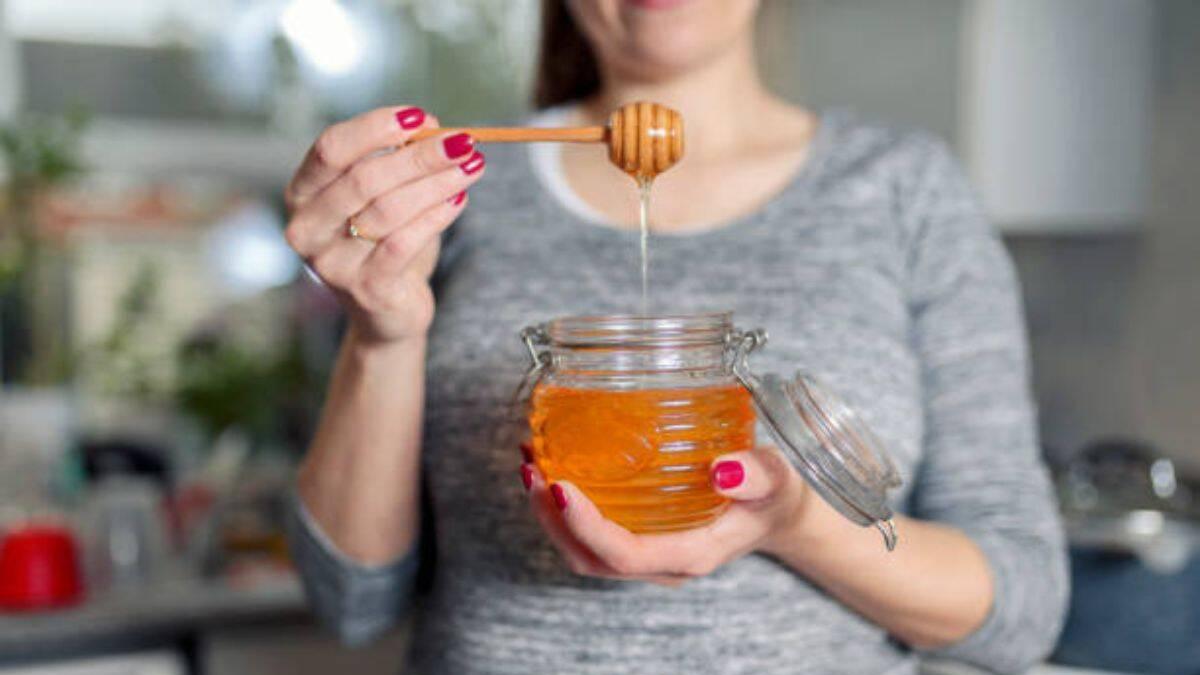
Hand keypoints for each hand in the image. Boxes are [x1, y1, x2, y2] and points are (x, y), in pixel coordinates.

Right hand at [284, 106, 486, 344]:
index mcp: (302, 194)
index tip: (421, 116)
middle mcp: (307, 228)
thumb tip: (431, 128)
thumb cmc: (383, 243)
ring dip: (436, 183)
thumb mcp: (383, 196)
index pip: (331, 148)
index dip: (375, 126)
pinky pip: (405, 243)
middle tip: (462, 142)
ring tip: (471, 167)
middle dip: (420, 156)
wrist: (386, 312)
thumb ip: (396, 161)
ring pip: (389, 210)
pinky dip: (437, 217)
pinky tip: (459, 200)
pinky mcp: (366, 289)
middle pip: (365, 178)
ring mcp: (332, 263)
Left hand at [519, 445, 835, 585]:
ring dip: (549, 514)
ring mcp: (646, 555)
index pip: (624, 555)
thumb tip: (722, 470)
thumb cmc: (773, 496)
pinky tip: (552, 466)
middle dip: (553, 519)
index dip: (585, 526)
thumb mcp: (775, 480)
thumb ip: (755, 476)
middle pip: (590, 558)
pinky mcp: (637, 537)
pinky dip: (563, 507)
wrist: (776, 513)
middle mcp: (660, 563)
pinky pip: (590, 534)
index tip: (560, 486)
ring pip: (583, 551)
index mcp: (690, 555)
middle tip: (533, 470)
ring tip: (531, 465)